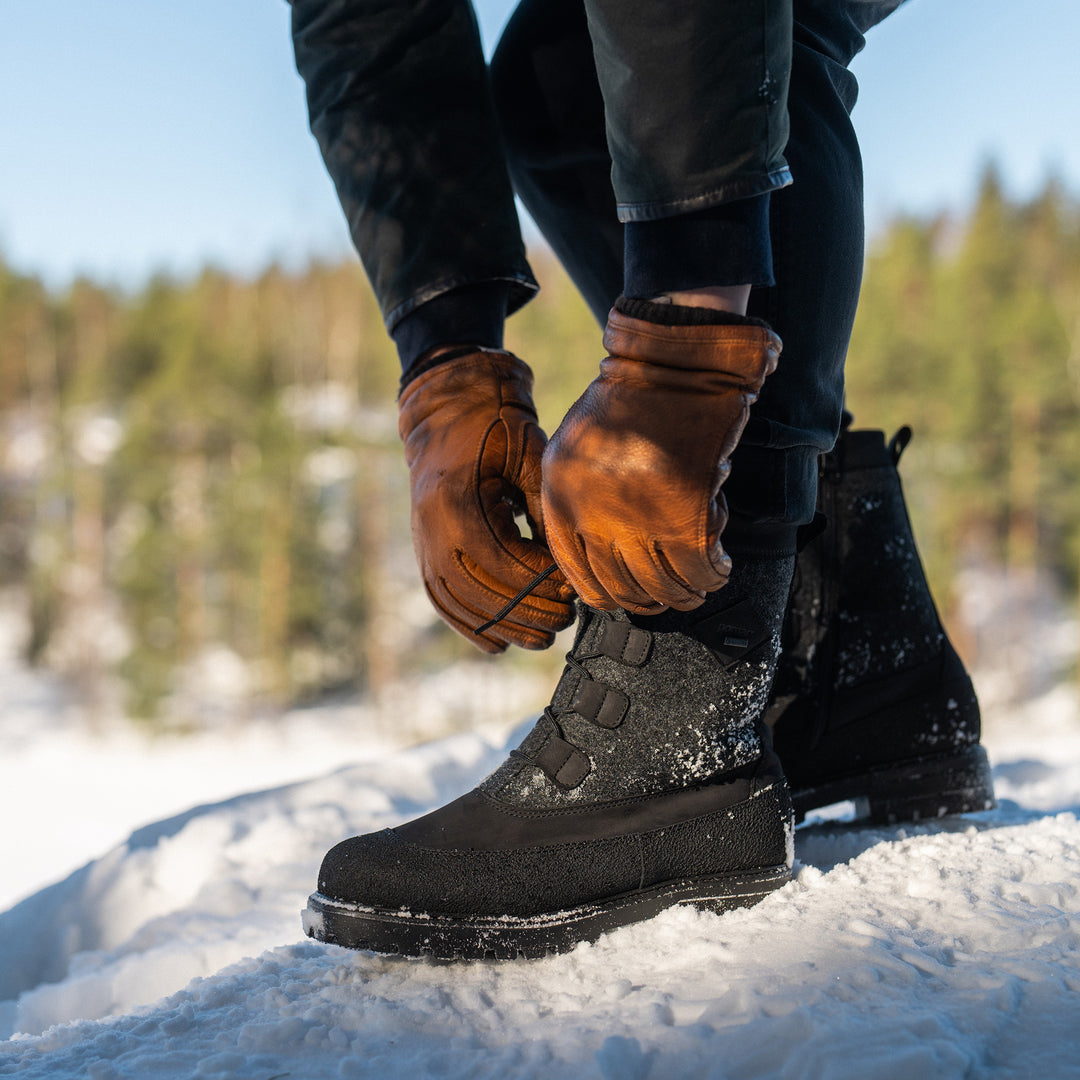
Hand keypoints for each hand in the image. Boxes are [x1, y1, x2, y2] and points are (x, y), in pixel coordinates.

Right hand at [398, 349, 574, 651]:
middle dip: (527, 612)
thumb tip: (567, 566)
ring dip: (502, 627)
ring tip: (542, 637)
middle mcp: (431, 527)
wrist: (449, 405)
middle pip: (479, 591)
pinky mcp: (424, 547)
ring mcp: (422, 540)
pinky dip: (468, 625)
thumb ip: (545, 508)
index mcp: (456, 501)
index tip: (571, 588)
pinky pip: (441, 598)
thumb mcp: (529, 456)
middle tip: (566, 619)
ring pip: (459, 603)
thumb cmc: (497, 423)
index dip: (539, 583)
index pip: (500, 562)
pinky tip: (497, 643)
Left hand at [541, 309, 780, 614]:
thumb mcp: (576, 452)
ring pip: (664, 588)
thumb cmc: (627, 404)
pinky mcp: (685, 512)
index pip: (578, 576)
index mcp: (560, 497)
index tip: (626, 596)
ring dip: (685, 594)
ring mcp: (639, 517)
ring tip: (698, 587)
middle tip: (668, 596)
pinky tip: (720, 567)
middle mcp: (593, 513)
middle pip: (622, 590)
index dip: (607, 594)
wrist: (672, 363)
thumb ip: (576, 503)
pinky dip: (715, 574)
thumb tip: (597, 561)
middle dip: (648, 601)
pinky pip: (701, 568)